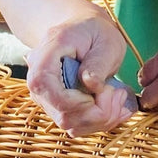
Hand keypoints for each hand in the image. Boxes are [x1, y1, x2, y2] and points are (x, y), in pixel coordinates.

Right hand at [25, 10, 135, 135]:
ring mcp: (48, 99)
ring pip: (71, 125)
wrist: (82, 32)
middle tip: (118, 92)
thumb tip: (91, 84)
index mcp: (44, 56)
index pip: (43, 86)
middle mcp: (39, 82)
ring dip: (102, 119)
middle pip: (61, 114)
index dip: (72, 100)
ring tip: (118, 95)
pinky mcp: (59, 109)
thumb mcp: (105, 39)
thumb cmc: (94, 31)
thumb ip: (98, 62)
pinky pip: (78, 126)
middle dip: (97, 112)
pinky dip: (100, 121)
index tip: (96, 93)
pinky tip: (114, 105)